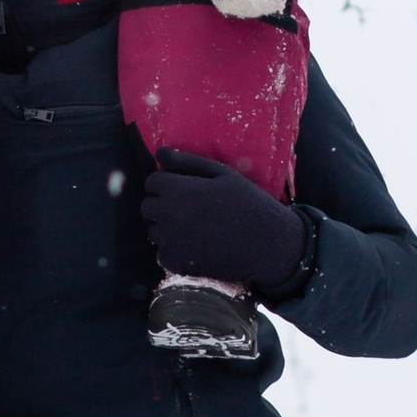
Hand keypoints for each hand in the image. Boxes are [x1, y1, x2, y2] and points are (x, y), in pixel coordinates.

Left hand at [141, 152, 307, 292]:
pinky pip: (162, 254)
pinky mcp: (177, 263)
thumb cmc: (249, 203)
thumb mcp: (223, 174)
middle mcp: (169, 216)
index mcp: (179, 190)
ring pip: (153, 231)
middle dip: (162, 204)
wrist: (269, 244)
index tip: (184, 188)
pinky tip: (196, 246)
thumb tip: (159, 153)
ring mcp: (172, 241)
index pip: (151, 182)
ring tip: (195, 227)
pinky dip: (174, 251)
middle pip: (147, 207)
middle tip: (188, 208)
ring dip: (167, 228)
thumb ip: (187, 162)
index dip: (167, 183)